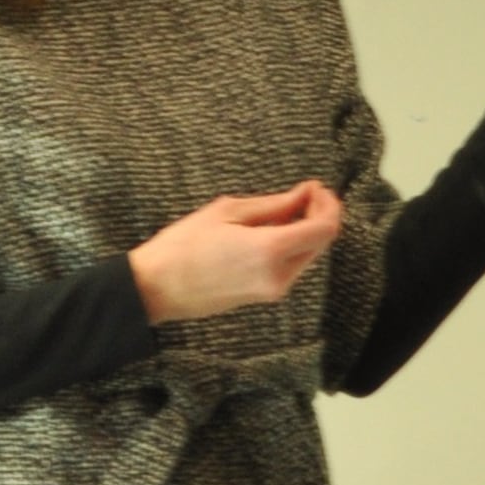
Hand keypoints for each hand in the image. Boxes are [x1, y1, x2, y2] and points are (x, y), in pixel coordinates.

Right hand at [126, 183, 342, 323]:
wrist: (156, 287)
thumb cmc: (182, 246)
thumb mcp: (228, 212)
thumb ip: (275, 204)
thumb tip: (305, 194)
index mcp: (270, 251)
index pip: (325, 228)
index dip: (328, 204)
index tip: (316, 188)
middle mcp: (279, 275)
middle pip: (320, 242)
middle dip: (319, 215)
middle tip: (304, 193)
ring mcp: (274, 290)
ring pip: (308, 255)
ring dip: (306, 230)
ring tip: (285, 208)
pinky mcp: (266, 296)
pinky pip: (292, 267)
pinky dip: (292, 246)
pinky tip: (274, 229)